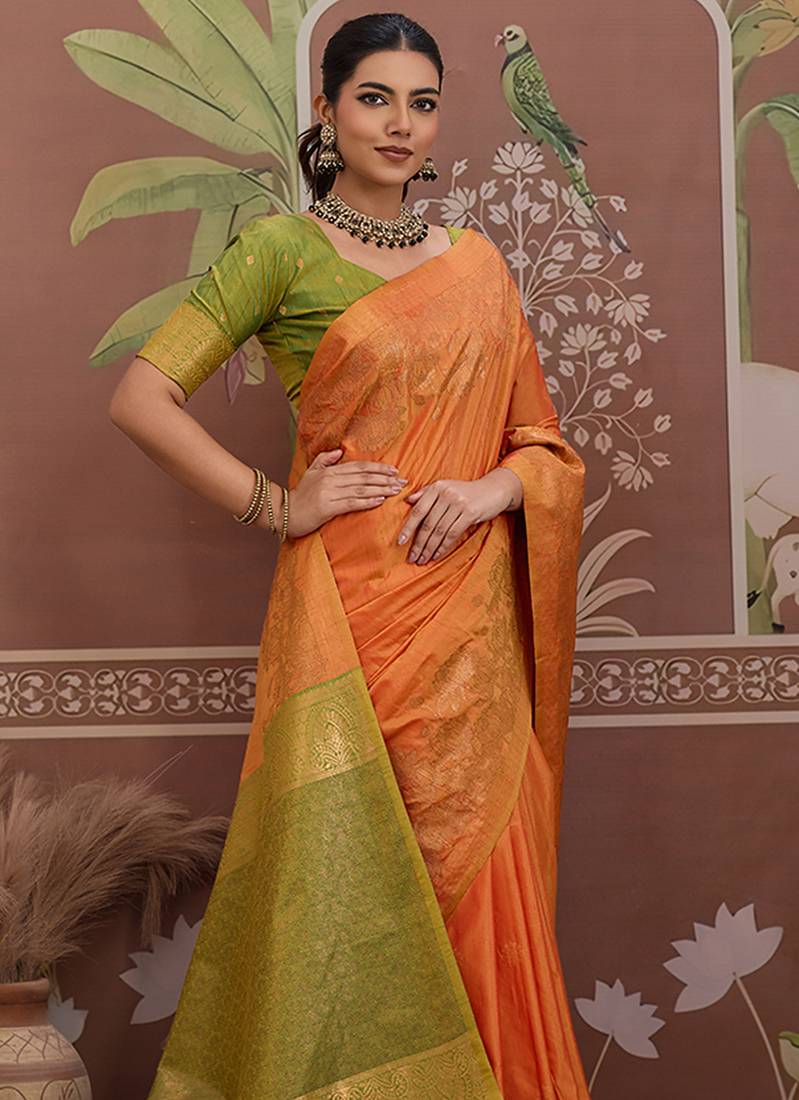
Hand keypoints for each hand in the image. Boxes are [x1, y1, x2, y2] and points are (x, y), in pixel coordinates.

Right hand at [286, 448, 406, 537]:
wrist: (283, 513)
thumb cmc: (300, 496)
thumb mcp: (310, 473)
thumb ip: (325, 460)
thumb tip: (340, 451)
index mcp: (329, 470)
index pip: (359, 467)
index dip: (378, 467)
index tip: (394, 470)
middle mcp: (330, 479)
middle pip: (363, 476)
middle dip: (385, 478)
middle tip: (402, 480)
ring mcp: (329, 493)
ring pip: (360, 489)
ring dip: (381, 489)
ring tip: (396, 490)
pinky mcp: (327, 507)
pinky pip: (351, 503)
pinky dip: (367, 501)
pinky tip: (380, 500)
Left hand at [397, 469, 520, 564]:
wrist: (493, 490)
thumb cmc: (466, 492)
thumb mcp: (446, 488)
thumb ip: (426, 493)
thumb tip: (408, 500)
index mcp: (437, 487)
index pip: (418, 510)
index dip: (408, 527)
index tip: (400, 542)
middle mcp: (446, 494)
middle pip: (428, 524)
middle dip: (418, 543)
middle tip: (412, 557)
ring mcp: (458, 503)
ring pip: (439, 531)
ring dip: (429, 548)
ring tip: (422, 559)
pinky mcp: (470, 513)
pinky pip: (452, 534)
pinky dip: (443, 547)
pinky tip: (436, 555)